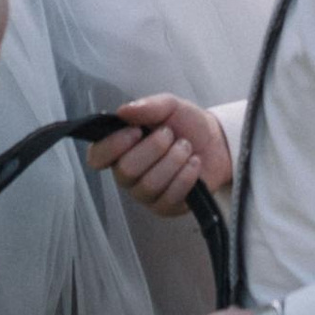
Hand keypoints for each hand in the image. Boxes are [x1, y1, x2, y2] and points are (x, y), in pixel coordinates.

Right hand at [87, 92, 232, 217]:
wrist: (217, 142)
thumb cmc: (186, 124)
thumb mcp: (169, 106)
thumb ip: (147, 106)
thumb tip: (123, 111)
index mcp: (120, 149)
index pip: (97, 157)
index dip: (113, 146)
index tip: (136, 131)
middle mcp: (127, 174)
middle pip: (126, 170)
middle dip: (154, 148)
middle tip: (170, 135)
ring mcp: (145, 194)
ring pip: (149, 184)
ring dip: (173, 160)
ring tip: (186, 147)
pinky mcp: (165, 207)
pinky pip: (169, 198)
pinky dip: (185, 176)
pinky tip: (194, 164)